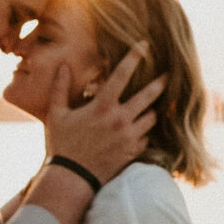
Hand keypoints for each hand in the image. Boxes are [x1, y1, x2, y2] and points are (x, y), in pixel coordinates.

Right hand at [42, 43, 167, 187]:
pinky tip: (139, 130)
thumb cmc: (61, 145)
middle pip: (149, 96)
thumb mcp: (56, 114)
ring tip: (152, 106)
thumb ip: (60, 88)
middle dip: (160, 84)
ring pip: (151, 118)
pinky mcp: (132, 153)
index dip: (134, 57)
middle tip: (168, 76)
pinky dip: (144, 133)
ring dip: (152, 111)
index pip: (122, 75)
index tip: (144, 45)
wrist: (71, 178)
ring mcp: (128, 137)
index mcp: (102, 106)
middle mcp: (119, 119)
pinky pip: (146, 138)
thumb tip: (64, 66)